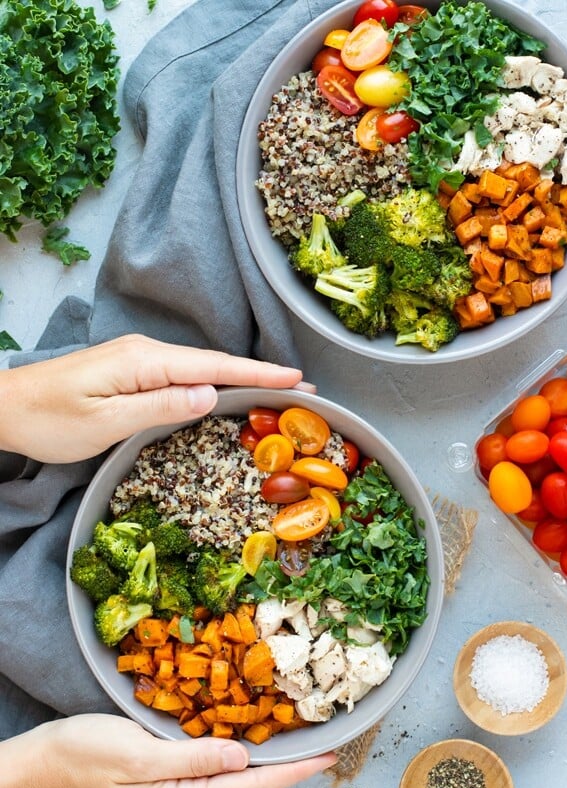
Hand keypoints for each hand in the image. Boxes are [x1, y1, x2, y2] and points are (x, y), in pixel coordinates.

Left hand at [0, 334, 310, 462]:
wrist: (6, 406)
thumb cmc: (50, 419)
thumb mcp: (105, 421)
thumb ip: (160, 407)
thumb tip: (209, 396)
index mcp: (145, 362)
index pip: (213, 367)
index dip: (257, 374)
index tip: (296, 379)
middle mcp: (147, 352)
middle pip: (214, 363)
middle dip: (260, 375)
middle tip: (303, 388)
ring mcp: (140, 359)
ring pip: (201, 368)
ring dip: (239, 379)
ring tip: (277, 391)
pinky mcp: (133, 370)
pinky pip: (183, 374)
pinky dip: (213, 382)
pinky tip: (227, 391)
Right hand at [0, 714, 335, 787]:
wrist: (43, 767)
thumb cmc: (85, 758)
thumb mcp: (137, 758)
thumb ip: (192, 760)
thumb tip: (243, 758)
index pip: (252, 786)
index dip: (293, 771)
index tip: (327, 756)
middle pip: (250, 787)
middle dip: (288, 769)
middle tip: (322, 745)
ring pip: (235, 781)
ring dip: (267, 763)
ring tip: (297, 743)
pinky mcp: (167, 778)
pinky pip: (213, 770)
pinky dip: (238, 755)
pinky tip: (247, 740)